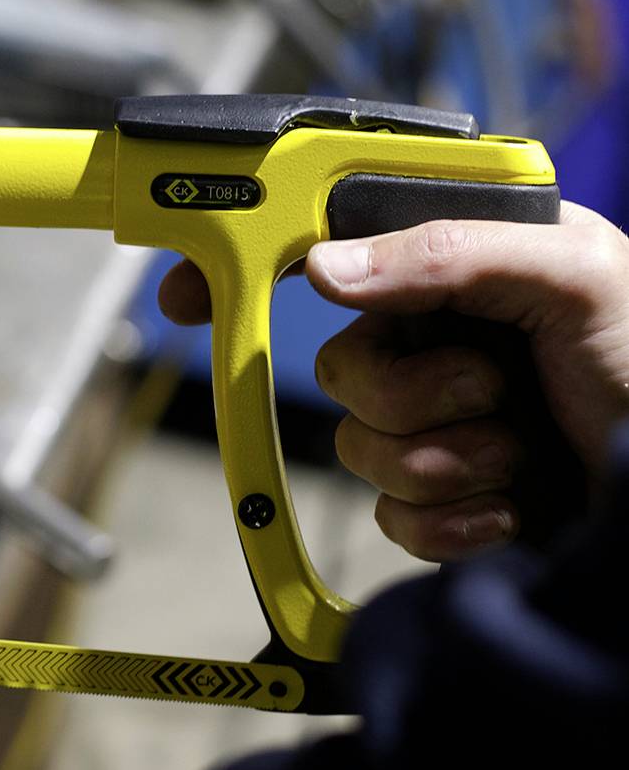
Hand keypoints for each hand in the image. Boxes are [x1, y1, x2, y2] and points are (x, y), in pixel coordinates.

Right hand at [159, 205, 628, 562]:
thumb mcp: (577, 281)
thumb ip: (447, 255)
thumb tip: (326, 267)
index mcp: (468, 268)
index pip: (338, 247)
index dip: (258, 263)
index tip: (193, 292)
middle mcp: (446, 340)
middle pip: (338, 363)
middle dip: (413, 396)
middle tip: (493, 392)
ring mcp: (444, 422)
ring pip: (357, 445)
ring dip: (445, 462)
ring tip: (523, 457)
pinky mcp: (449, 500)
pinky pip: (391, 517)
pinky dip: (453, 522)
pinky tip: (516, 510)